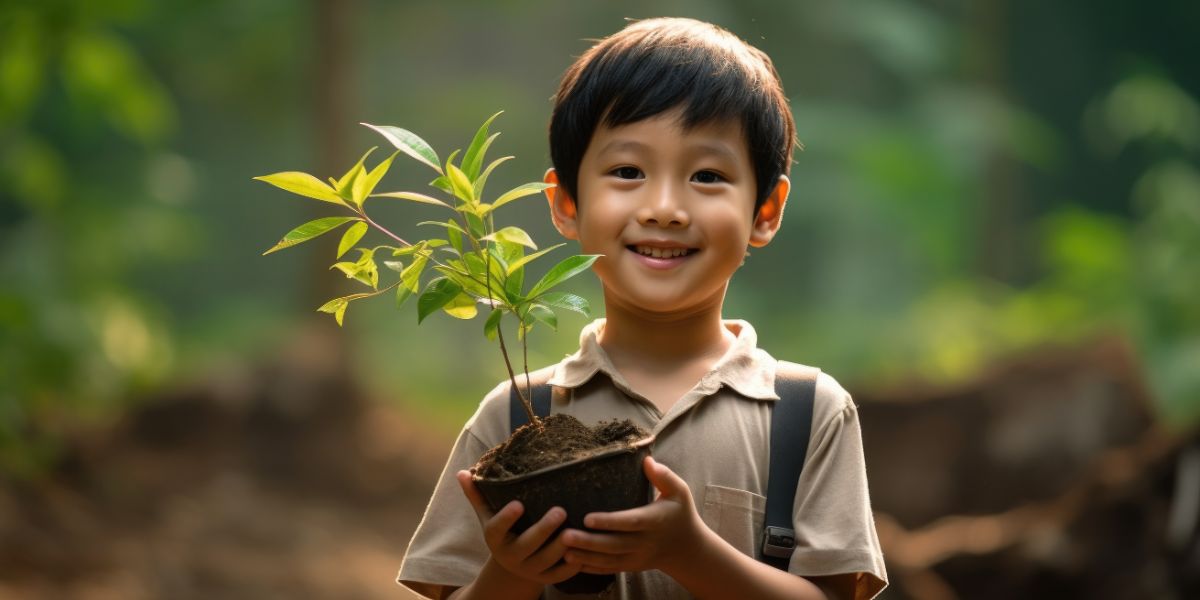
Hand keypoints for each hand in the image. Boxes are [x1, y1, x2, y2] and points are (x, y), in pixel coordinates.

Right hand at [456, 470, 582, 584]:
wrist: (512, 566)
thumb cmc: (503, 532)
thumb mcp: (488, 516)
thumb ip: (477, 495)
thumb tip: (463, 472)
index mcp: (495, 539)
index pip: (496, 529)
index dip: (506, 518)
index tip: (518, 504)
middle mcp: (511, 556)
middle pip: (527, 545)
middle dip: (544, 529)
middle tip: (560, 511)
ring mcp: (530, 569)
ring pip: (547, 561)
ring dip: (562, 548)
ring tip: (576, 531)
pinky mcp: (546, 578)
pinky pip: (561, 575)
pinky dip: (573, 566)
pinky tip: (585, 551)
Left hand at [560, 456, 704, 575]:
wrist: (687, 550)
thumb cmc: (680, 514)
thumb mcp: (680, 492)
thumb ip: (664, 476)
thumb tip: (647, 460)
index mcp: (655, 521)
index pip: (631, 522)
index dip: (609, 521)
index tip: (587, 518)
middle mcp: (645, 542)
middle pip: (614, 545)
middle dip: (589, 542)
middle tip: (564, 536)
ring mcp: (638, 558)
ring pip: (609, 560)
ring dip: (585, 557)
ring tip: (563, 550)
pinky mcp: (632, 566)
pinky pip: (610, 570)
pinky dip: (591, 568)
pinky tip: (572, 563)